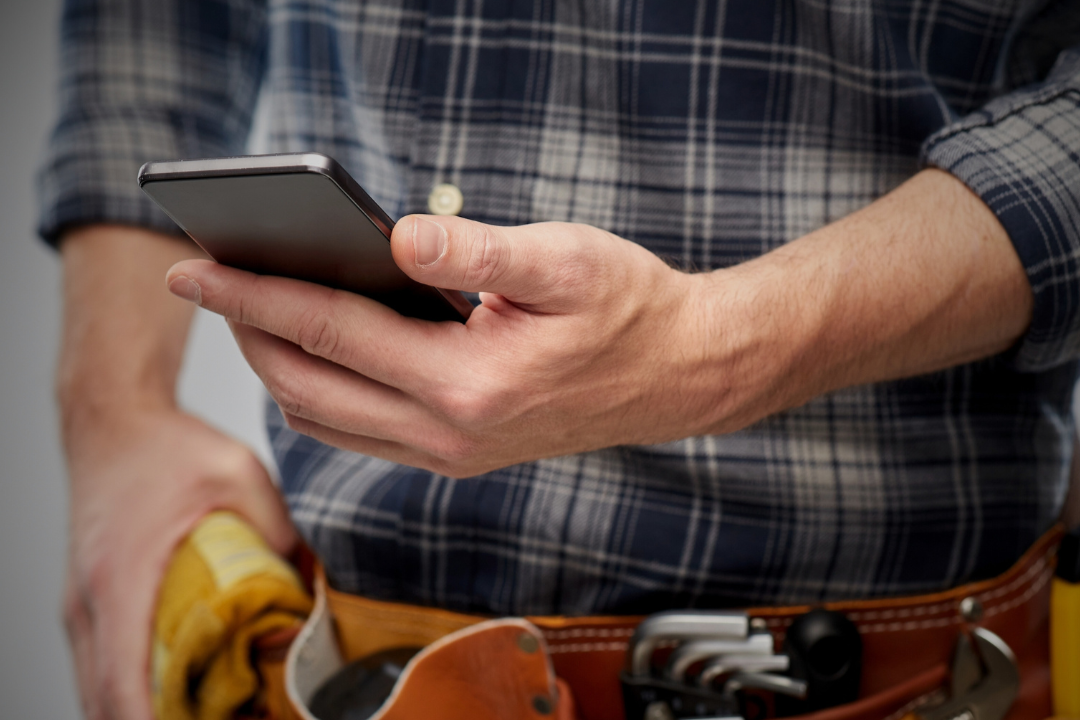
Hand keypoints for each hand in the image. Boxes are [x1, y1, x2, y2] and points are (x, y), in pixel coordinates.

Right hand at [63, 409, 295, 719]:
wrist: (113, 419)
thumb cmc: (167, 445)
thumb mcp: (238, 475)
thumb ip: (277, 530)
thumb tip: (316, 582)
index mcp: (122, 578)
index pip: (124, 681)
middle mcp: (91, 604)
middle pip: (106, 701)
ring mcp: (83, 608)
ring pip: (100, 691)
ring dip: (151, 712)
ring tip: (215, 715)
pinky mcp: (90, 604)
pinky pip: (104, 667)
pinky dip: (138, 689)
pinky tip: (186, 690)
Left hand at [166, 170, 1032, 479]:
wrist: (682, 376)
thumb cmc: (631, 309)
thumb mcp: (564, 260)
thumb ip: (476, 249)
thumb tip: (395, 238)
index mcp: (468, 384)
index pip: (329, 332)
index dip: (253, 295)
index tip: (196, 267)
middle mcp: (448, 434)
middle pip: (308, 385)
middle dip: (248, 332)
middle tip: (213, 281)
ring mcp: (451, 454)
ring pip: (326, 419)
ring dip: (280, 366)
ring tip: (256, 310)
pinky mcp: (458, 455)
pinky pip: (361, 432)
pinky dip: (321, 391)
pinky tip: (320, 350)